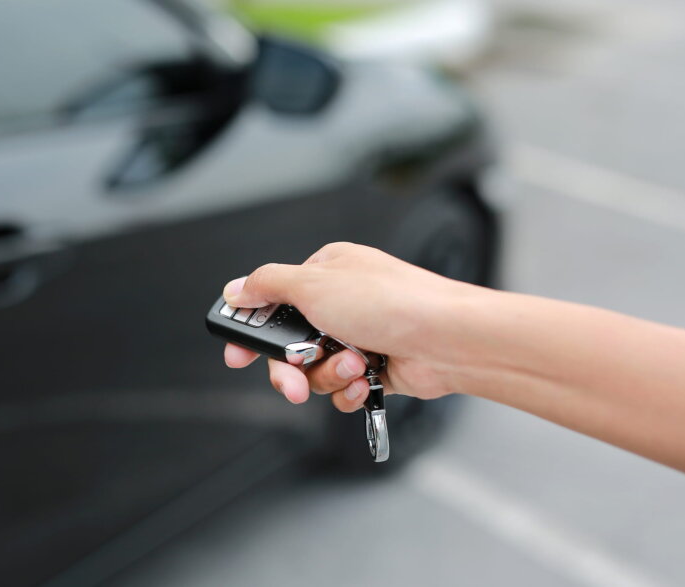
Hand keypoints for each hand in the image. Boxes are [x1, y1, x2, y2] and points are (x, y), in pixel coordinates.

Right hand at [222, 242, 483, 411]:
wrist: (447, 340)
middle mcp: (341, 303)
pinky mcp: (375, 368)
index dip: (251, 331)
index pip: (273, 301)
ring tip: (354, 364)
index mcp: (325, 273)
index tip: (237, 355)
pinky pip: (342, 389)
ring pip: (315, 371)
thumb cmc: (394, 302)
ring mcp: (359, 336)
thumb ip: (268, 286)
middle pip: (290, 345)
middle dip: (292, 367)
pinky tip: (367, 379)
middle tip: (293, 380)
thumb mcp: (314, 283)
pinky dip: (350, 389)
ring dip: (329, 374)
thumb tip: (238, 288)